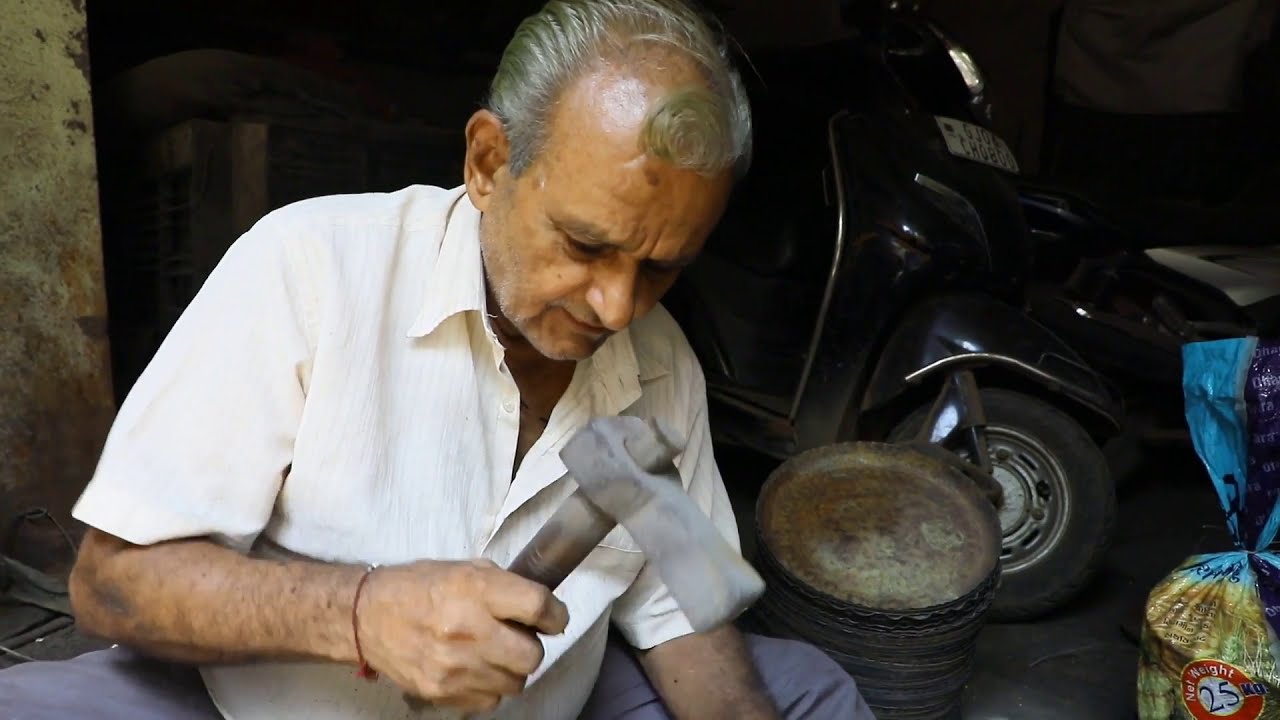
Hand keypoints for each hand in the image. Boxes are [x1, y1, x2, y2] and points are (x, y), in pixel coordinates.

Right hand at [357, 558, 569, 712]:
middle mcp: (467, 630)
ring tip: (492, 652)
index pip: (538, 606)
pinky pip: (490, 700)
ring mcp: (454, 667)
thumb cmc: (418, 588)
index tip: (553, 617)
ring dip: (511, 669)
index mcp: (475, 590)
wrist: (368, 616)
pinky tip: (474, 668)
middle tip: (517, 636)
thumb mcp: (464, 568)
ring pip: (515, 683)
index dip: (555, 614)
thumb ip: (504, 586)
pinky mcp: (443, 692)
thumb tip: (540, 605)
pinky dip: (489, 687)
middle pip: (533, 655)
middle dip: (531, 646)